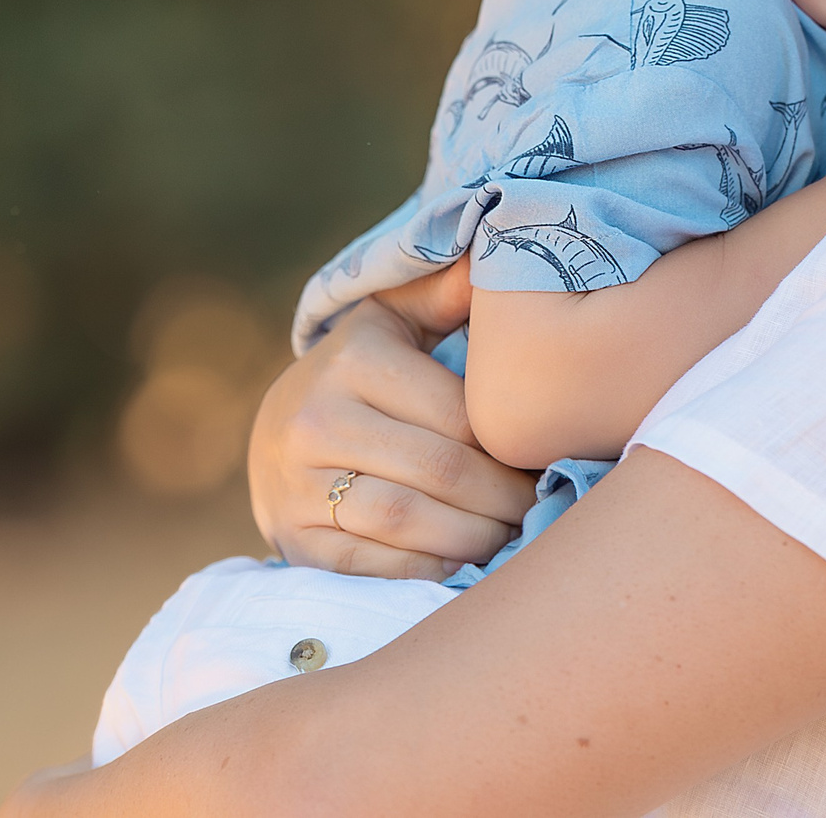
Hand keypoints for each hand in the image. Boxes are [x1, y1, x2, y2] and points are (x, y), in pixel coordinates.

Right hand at [247, 258, 538, 579]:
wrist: (275, 438)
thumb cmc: (362, 374)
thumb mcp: (395, 321)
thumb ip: (444, 291)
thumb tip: (497, 256)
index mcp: (353, 360)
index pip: (459, 414)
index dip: (514, 445)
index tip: (550, 458)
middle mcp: (315, 420)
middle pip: (441, 471)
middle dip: (505, 498)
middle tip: (543, 507)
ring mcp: (296, 485)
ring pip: (409, 521)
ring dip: (475, 537)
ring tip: (511, 535)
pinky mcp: (292, 541)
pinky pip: (375, 564)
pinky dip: (430, 568)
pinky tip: (464, 562)